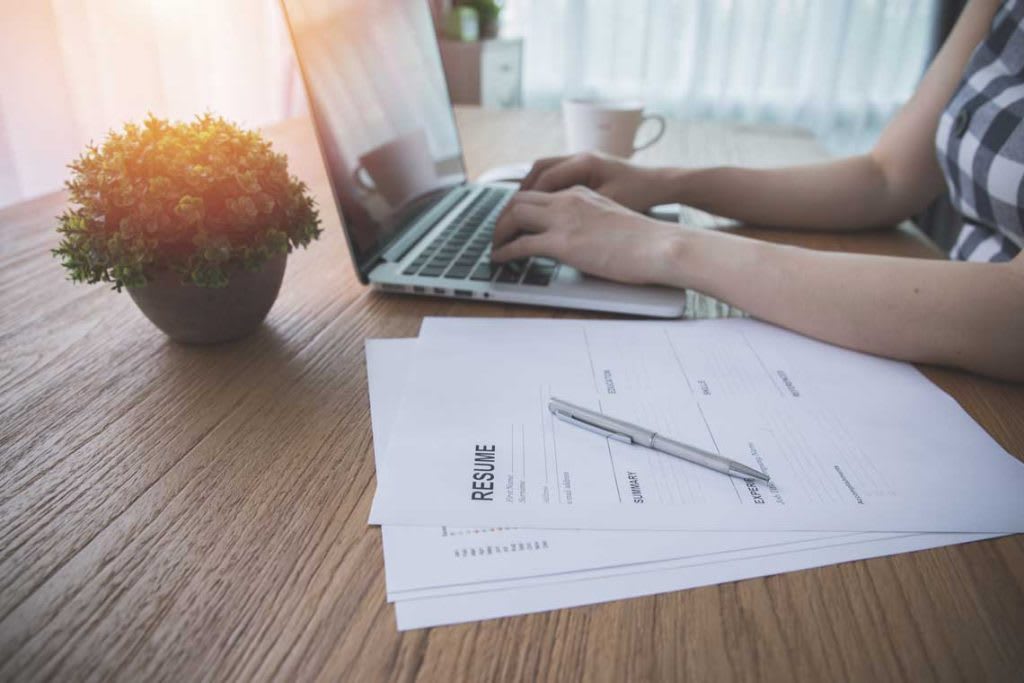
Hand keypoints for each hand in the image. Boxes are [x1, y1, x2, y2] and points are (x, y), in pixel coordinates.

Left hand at [491, 186, 683, 285]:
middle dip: (503, 217)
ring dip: (499, 232)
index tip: (513, 221)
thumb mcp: (612, 219)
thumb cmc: (645, 240)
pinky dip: (504, 252)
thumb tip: (582, 238)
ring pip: (514, 216)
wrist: (660, 245)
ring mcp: (563, 220)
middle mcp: (568, 200)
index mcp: (581, 193)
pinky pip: (520, 244)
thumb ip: (590, 221)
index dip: (520, 208)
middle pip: (519, 199)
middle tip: (497, 234)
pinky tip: (499, 260)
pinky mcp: (562, 243)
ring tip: (494, 247)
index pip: (539, 193)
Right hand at [520, 152, 669, 212]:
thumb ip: (580, 213)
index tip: (516, 218)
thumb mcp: (610, 206)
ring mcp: (583, 160)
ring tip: (519, 212)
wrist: (663, 184)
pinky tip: (542, 208)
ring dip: (531, 190)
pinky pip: (557, 175)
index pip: (544, 179)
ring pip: (545, 171)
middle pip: (538, 170)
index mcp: (585, 163)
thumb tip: (550, 227)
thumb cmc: (641, 194)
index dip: (527, 201)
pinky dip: (545, 190)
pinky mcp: (587, 169)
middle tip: (508, 216)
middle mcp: (580, 157)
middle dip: (521, 194)